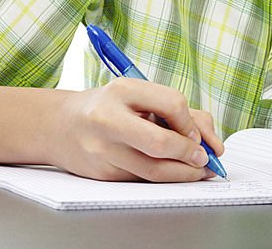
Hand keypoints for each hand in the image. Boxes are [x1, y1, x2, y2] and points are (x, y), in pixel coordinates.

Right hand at [47, 79, 223, 181]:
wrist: (59, 126)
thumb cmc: (108, 107)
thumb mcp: (138, 96)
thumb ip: (177, 111)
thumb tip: (212, 142)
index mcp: (123, 91)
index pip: (172, 104)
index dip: (192, 123)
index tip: (198, 135)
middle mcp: (109, 119)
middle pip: (161, 144)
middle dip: (190, 155)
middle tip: (205, 160)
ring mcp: (103, 150)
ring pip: (154, 171)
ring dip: (184, 174)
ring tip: (198, 171)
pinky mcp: (102, 173)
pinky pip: (142, 180)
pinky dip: (164, 178)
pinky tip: (174, 173)